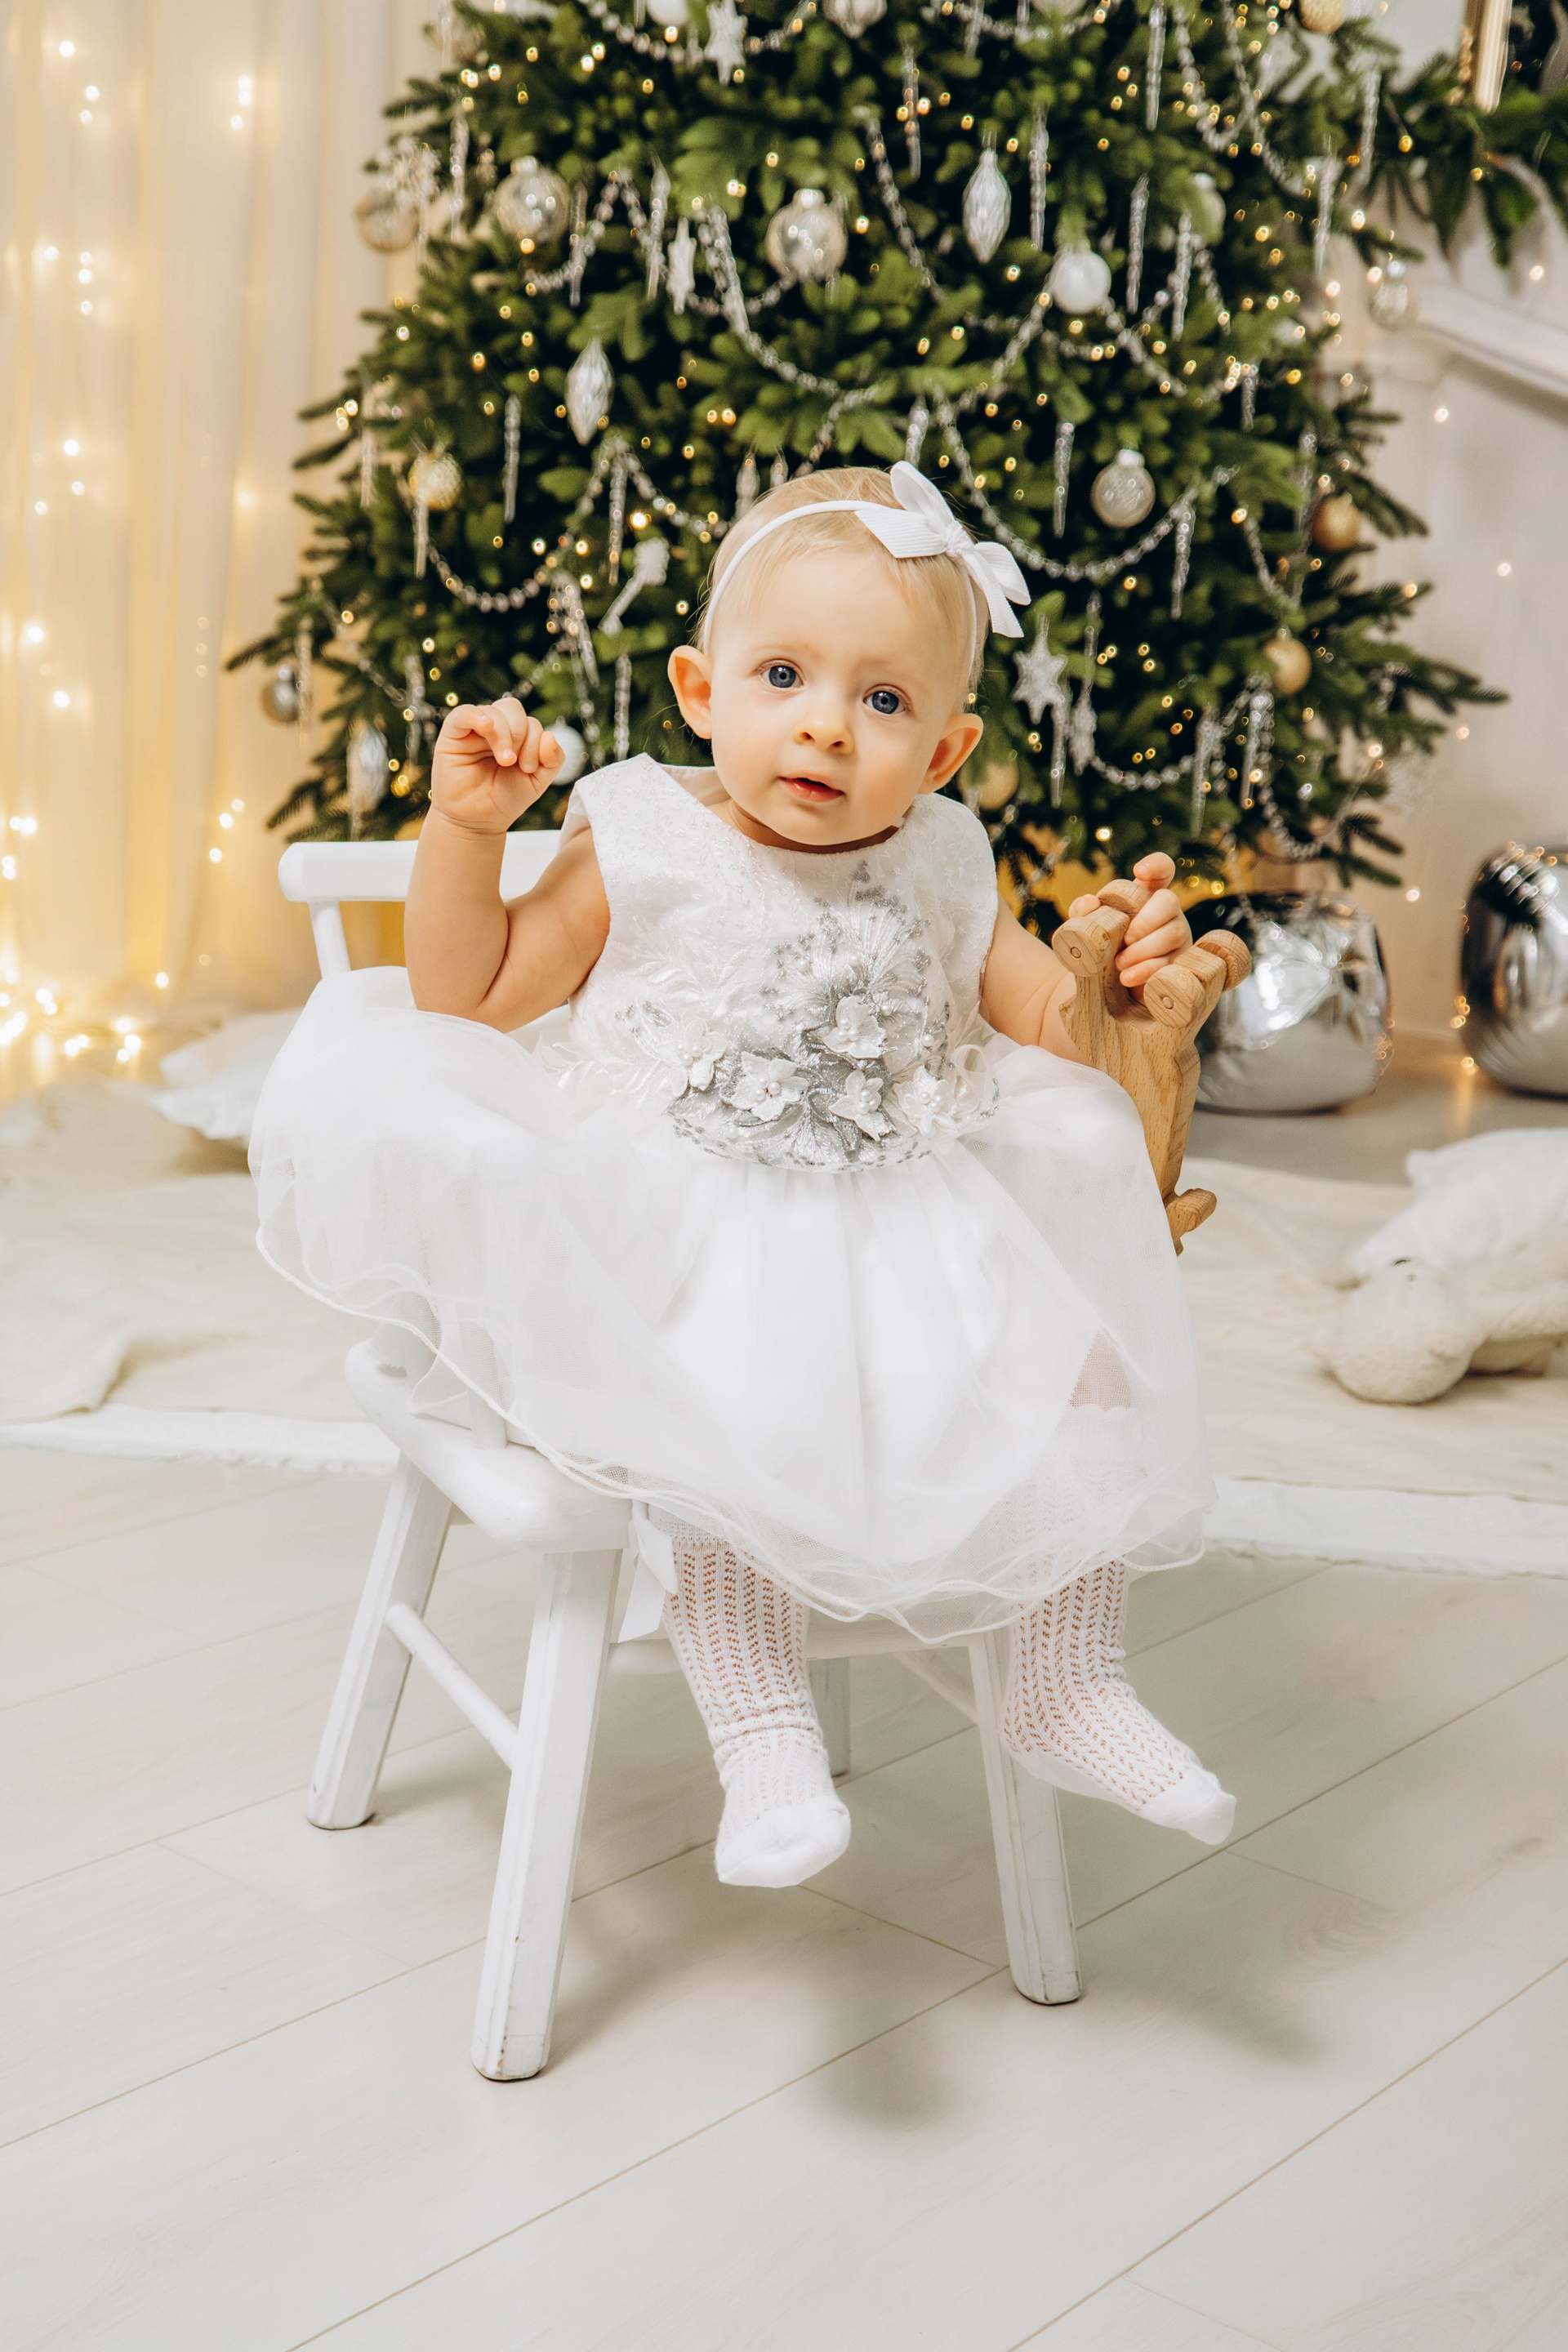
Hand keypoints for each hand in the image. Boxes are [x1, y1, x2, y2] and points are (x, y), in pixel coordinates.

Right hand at [429, 697, 564, 835]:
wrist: (477, 820)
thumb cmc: (504, 799)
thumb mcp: (537, 781)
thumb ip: (553, 759)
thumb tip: (550, 736)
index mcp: (515, 735)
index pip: (530, 722)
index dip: (535, 741)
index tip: (528, 769)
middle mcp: (495, 728)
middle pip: (513, 708)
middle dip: (521, 733)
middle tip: (514, 762)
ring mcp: (473, 729)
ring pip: (493, 711)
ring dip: (504, 734)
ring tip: (504, 760)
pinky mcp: (453, 734)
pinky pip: (464, 713)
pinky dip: (477, 717)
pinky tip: (487, 727)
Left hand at [1068, 851, 1191, 994]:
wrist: (1107, 989)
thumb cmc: (1103, 949)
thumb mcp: (1089, 930)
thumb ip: (1083, 914)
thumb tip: (1088, 902)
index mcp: (1145, 896)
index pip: (1161, 870)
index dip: (1156, 864)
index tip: (1139, 871)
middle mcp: (1166, 912)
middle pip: (1169, 900)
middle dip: (1146, 921)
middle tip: (1125, 939)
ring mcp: (1177, 936)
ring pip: (1173, 933)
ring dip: (1143, 949)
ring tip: (1119, 963)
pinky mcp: (1180, 963)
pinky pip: (1172, 962)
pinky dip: (1146, 970)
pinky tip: (1127, 977)